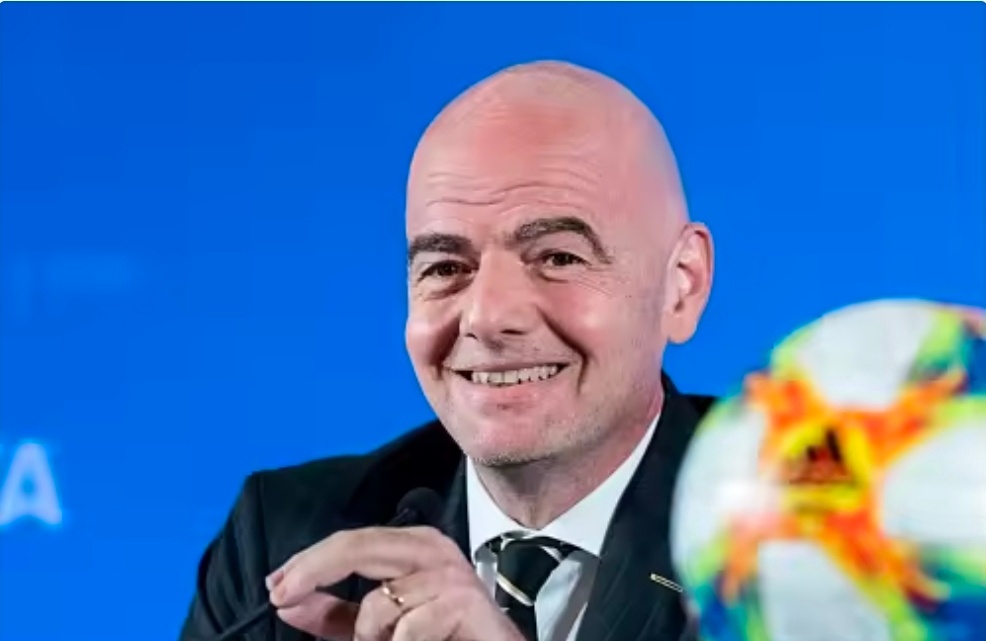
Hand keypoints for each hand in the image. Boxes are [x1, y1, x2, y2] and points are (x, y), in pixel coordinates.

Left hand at [266, 525, 525, 640]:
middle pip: (357, 547)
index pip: (349, 541)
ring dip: (371, 639)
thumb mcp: (374, 626)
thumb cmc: (438, 637)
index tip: (273, 588)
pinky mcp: (464, 602)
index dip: (307, 563)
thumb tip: (286, 600)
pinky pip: (407, 630)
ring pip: (378, 603)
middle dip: (313, 571)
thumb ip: (334, 613)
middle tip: (279, 598)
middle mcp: (432, 548)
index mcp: (411, 545)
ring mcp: (450, 574)